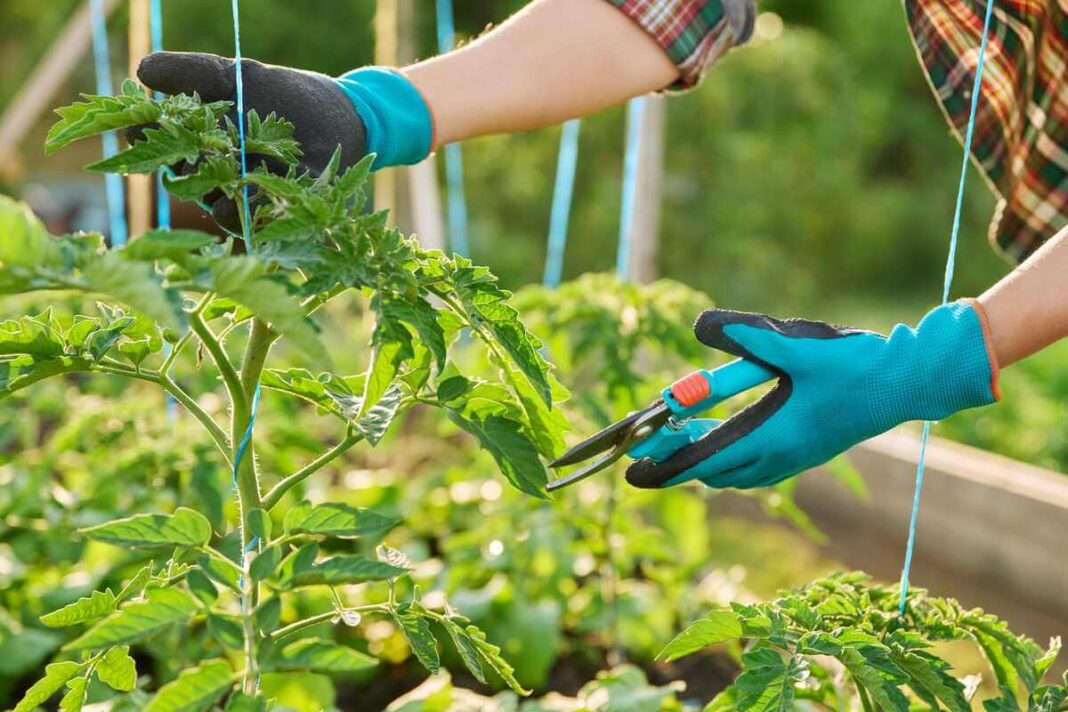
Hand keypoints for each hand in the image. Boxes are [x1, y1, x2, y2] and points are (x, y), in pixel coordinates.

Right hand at [136, 52, 432, 229]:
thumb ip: (194, 74)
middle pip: (185, 181)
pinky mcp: (279, 216)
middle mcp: (217, 178)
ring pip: (220, 207)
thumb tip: (144, 71)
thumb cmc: (285, 95)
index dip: (144, 139)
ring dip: (218, 198)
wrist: (341, 115)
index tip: (138, 127)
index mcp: (200, 145)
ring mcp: (247, 200)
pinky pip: (261, 225)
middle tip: (183, 156)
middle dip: (182, 170)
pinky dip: (255, 216)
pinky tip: (255, 202)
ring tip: (222, 186)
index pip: (158, 147)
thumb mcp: (239, 77)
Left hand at [625, 301, 999, 488]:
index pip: (707, 462)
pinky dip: (732, 460)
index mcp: (775, 436)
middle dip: (681, 462)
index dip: (668, 466)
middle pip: (717, 472)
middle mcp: (783, 455)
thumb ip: (749, 338)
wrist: (909, 383)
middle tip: (651, 445)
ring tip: (680, 440)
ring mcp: (798, 458)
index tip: (634, 470)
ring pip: (739, 474)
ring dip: (707, 461)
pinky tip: (725, 440)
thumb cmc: (857, 365)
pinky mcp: (810, 451)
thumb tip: (701, 326)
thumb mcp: (798, 347)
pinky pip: (758, 468)